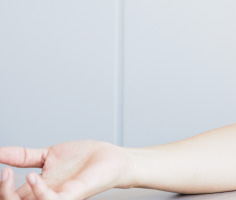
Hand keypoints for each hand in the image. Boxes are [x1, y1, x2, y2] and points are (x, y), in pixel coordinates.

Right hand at [0, 141, 129, 199]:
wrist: (111, 158)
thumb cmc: (84, 159)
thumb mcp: (48, 154)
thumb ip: (23, 156)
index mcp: (36, 188)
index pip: (8, 195)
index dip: (1, 185)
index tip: (0, 170)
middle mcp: (44, 195)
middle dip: (2, 191)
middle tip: (2, 173)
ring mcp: (57, 197)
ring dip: (9, 194)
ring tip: (7, 173)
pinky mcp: (71, 195)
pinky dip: (38, 191)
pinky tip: (33, 177)